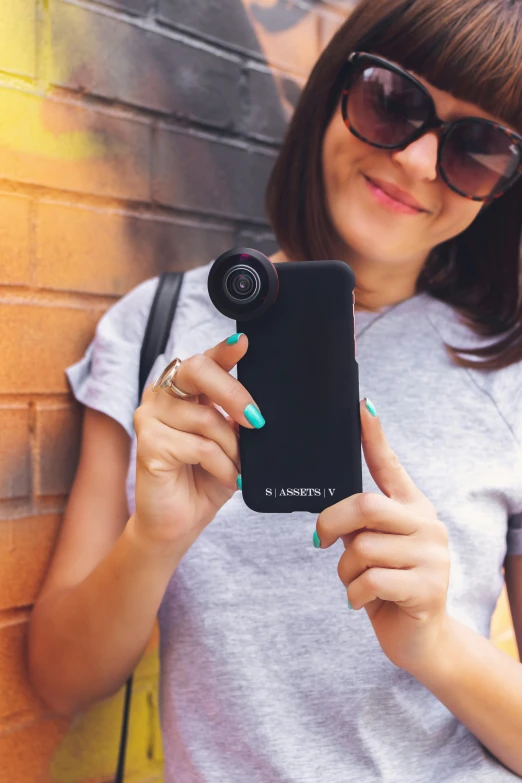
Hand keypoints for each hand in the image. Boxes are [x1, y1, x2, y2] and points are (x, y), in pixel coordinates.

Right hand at [132, 333, 261, 555]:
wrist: (179, 522)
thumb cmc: (204, 478)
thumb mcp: (231, 441)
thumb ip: (238, 417)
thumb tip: (259, 404)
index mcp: (183, 390)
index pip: (204, 361)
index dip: (223, 350)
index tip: (242, 343)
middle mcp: (162, 396)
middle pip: (197, 371)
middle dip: (233, 394)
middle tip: (257, 420)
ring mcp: (150, 417)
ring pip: (206, 417)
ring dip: (232, 447)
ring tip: (237, 466)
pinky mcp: (147, 443)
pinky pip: (198, 446)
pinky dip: (221, 464)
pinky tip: (226, 476)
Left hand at [314, 398, 450, 675]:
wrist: (421, 639)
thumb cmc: (389, 584)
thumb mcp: (374, 547)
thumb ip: (360, 524)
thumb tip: (328, 511)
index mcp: (412, 508)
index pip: (390, 465)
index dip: (373, 435)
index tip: (361, 405)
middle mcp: (427, 524)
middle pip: (365, 505)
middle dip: (331, 524)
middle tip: (319, 541)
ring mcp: (432, 556)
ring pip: (361, 548)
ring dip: (344, 571)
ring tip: (356, 582)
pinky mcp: (427, 589)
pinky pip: (369, 581)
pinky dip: (353, 595)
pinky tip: (362, 601)